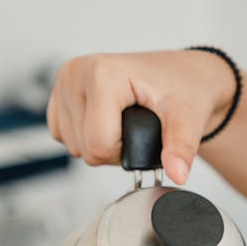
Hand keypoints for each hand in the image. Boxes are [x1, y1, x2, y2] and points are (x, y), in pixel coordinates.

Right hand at [46, 50, 235, 184]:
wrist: (180, 77)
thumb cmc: (182, 88)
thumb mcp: (188, 118)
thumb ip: (181, 147)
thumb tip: (177, 173)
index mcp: (102, 73)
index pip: (99, 143)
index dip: (124, 152)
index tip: (142, 134)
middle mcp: (77, 72)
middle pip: (84, 148)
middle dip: (112, 151)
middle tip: (134, 129)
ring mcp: (65, 81)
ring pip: (72, 145)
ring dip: (98, 145)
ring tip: (121, 123)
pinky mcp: (58, 93)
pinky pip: (61, 135)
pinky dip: (84, 138)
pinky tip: (104, 121)